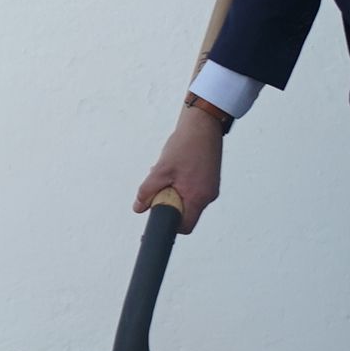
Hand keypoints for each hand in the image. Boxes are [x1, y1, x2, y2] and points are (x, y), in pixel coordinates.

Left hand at [136, 103, 226, 232]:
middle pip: (185, 212)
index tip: (158, 213)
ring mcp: (211, 187)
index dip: (169, 223)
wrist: (203, 124)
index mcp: (198, 197)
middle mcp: (208, 196)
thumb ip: (147, 191)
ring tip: (166, 172)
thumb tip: (138, 207)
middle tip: (159, 186)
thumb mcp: (160, 170)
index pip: (185, 226)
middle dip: (169, 202)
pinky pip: (193, 189)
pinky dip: (180, 183)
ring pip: (188, 199)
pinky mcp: (210, 179)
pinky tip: (174, 167)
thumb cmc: (185, 145)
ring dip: (173, 191)